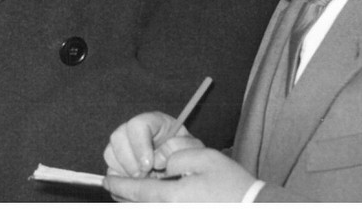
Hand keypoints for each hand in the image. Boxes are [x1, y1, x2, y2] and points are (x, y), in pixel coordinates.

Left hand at [103, 148, 256, 201]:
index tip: (107, 180)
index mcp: (171, 198)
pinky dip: (149, 205)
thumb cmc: (232, 185)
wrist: (254, 208)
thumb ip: (176, 158)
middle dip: (122, 196)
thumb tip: (161, 166)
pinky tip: (149, 199)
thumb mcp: (204, 159)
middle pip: (136, 206)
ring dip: (135, 202)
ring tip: (128, 194)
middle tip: (113, 187)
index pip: (135, 191)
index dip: (118, 185)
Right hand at [104, 111, 199, 176]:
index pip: (137, 124)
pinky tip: (136, 183)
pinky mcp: (118, 163)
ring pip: (110, 153)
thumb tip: (158, 158)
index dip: (140, 145)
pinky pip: (109, 169)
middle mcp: (134, 131)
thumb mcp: (191, 147)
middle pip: (117, 136)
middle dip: (130, 161)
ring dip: (125, 170)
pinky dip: (120, 180)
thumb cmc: (187, 153)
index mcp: (153, 122)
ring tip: (143, 179)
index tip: (148, 165)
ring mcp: (123, 146)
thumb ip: (179, 146)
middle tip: (144, 175)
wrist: (183, 166)